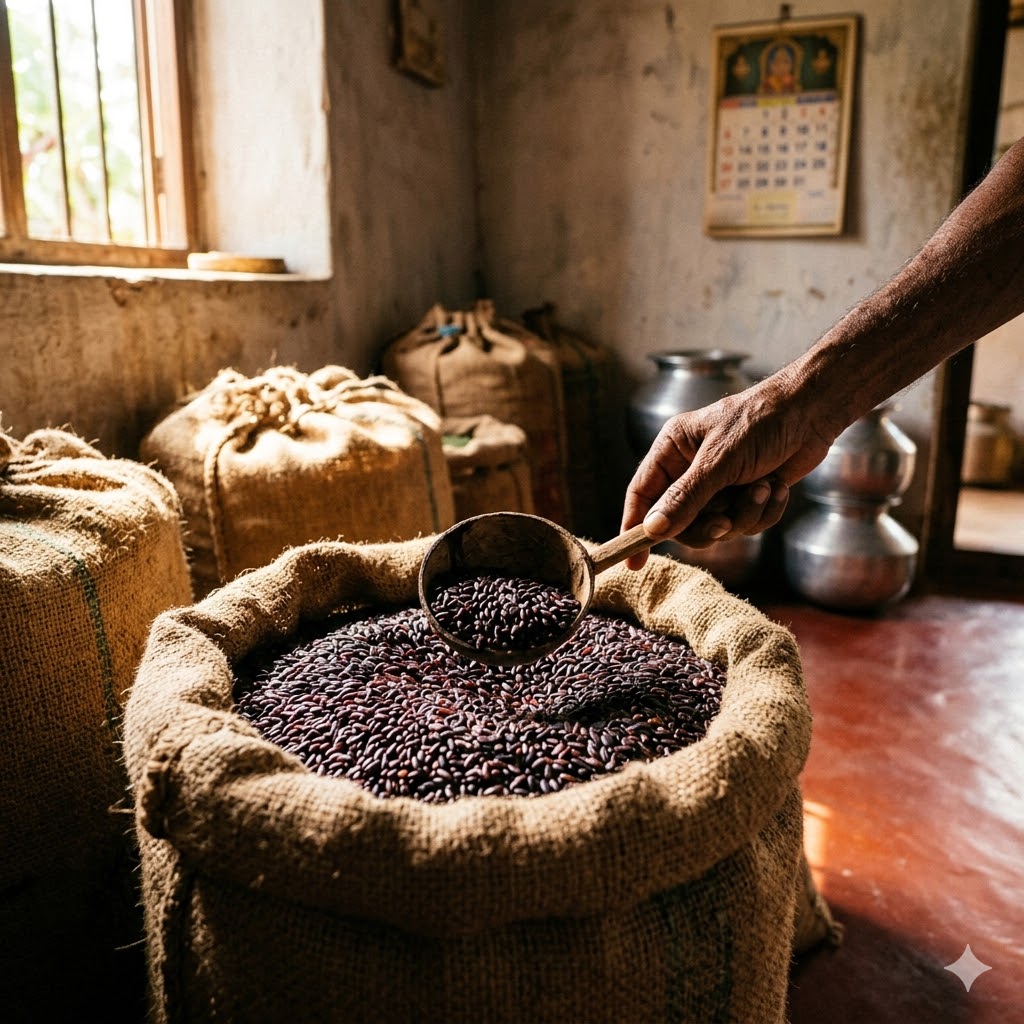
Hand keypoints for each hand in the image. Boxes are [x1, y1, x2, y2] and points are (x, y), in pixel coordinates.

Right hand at [621, 378, 833, 568]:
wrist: (814, 412)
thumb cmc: (762, 422)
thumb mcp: (720, 461)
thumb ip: (685, 498)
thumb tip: (652, 530)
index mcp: (673, 450)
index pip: (642, 494)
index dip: (635, 527)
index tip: (633, 561)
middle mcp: (690, 469)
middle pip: (679, 522)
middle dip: (707, 525)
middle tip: (725, 523)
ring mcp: (719, 485)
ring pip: (716, 527)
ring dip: (744, 514)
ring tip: (764, 486)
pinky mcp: (746, 495)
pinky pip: (745, 525)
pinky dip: (763, 512)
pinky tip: (777, 486)